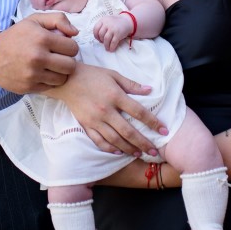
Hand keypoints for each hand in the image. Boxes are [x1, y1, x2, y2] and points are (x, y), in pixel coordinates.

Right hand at [0, 13, 78, 94]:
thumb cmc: (16, 36)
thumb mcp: (35, 20)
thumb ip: (58, 20)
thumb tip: (75, 33)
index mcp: (42, 38)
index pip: (73, 48)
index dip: (69, 47)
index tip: (62, 47)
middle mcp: (38, 57)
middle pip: (70, 66)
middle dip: (67, 61)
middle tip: (58, 58)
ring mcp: (32, 74)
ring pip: (62, 79)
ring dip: (59, 72)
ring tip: (51, 66)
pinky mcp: (28, 87)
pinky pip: (50, 87)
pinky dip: (48, 81)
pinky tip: (42, 73)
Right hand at [46, 64, 161, 155]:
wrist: (66, 80)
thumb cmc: (92, 75)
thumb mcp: (113, 75)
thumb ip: (132, 85)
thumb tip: (149, 90)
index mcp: (115, 96)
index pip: (138, 112)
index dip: (153, 122)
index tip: (164, 130)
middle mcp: (106, 110)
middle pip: (128, 131)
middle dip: (143, 143)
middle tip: (154, 151)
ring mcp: (95, 120)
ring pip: (114, 139)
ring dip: (128, 148)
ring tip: (139, 153)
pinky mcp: (86, 125)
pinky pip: (99, 141)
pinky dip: (109, 148)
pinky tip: (119, 152)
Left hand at [92, 14, 133, 51]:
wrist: (127, 21)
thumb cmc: (116, 23)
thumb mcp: (108, 21)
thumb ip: (102, 26)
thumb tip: (98, 39)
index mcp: (103, 20)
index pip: (95, 29)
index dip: (96, 36)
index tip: (98, 39)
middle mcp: (107, 23)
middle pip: (101, 34)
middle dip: (101, 40)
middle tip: (103, 43)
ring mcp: (113, 28)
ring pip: (106, 39)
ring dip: (106, 45)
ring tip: (107, 48)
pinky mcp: (118, 34)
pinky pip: (113, 42)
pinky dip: (112, 47)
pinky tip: (112, 49)